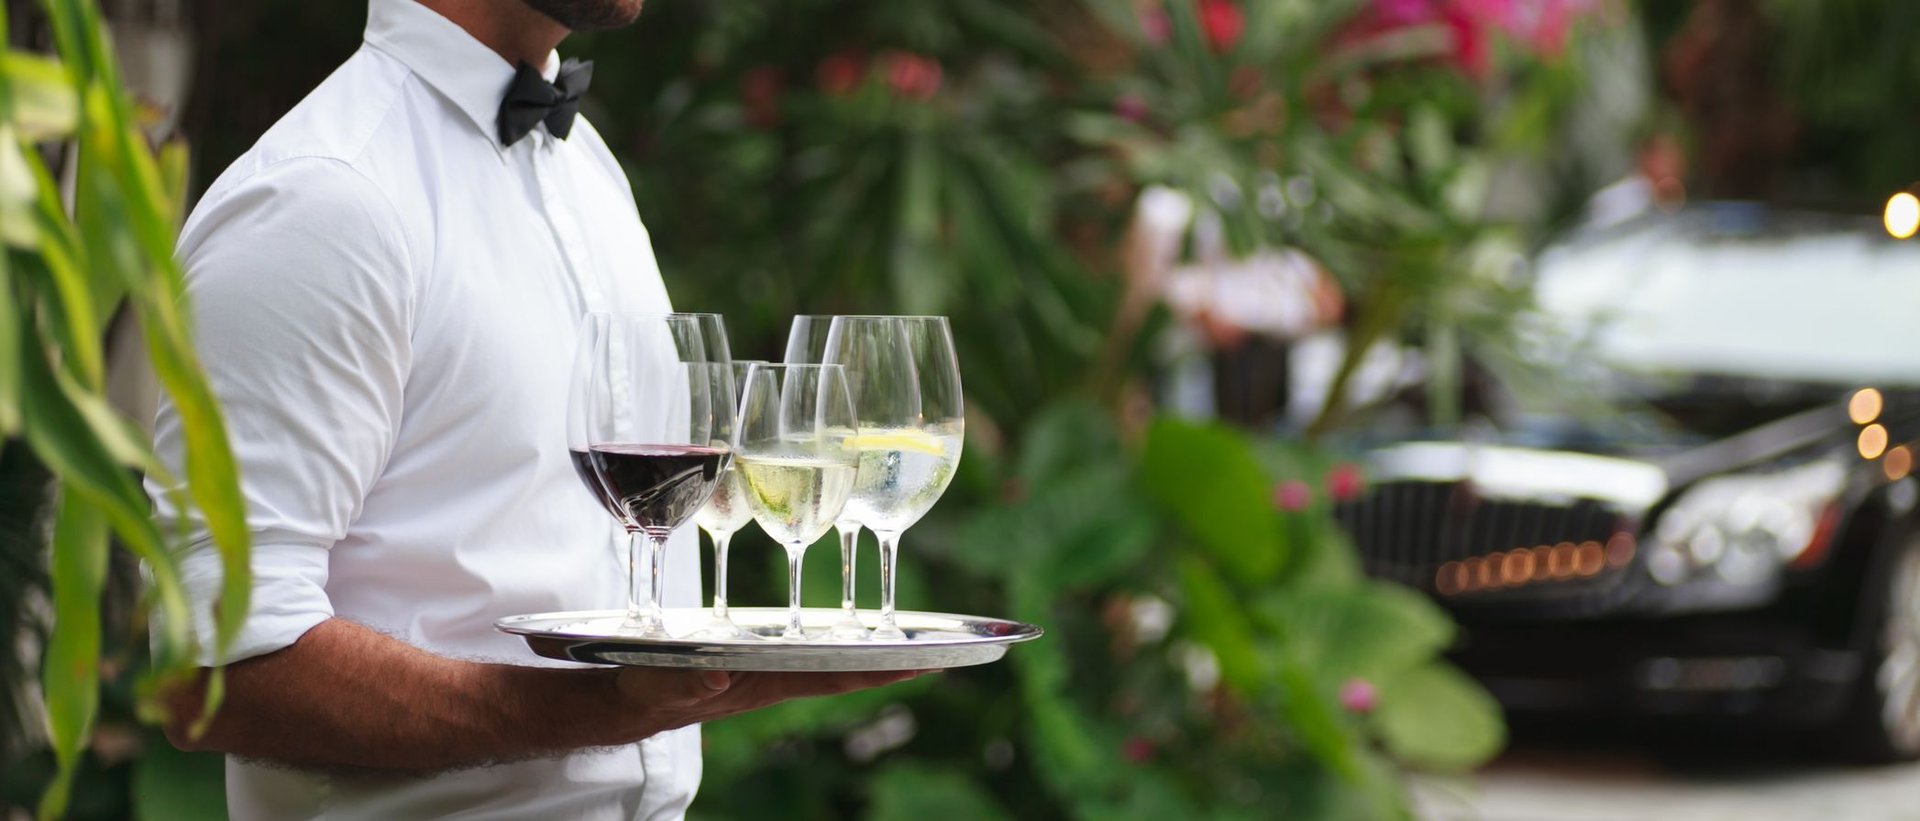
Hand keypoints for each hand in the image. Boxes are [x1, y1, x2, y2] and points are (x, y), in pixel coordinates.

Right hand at [610, 667, 926, 738]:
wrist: (626, 699)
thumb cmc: (643, 690)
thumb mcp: (657, 683)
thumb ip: (683, 680)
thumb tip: (716, 676)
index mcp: (761, 683)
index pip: (832, 676)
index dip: (877, 669)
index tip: (923, 663)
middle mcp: (775, 677)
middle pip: (846, 669)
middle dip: (893, 661)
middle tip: (945, 652)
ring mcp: (769, 669)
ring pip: (833, 661)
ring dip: (873, 653)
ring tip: (919, 643)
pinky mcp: (756, 659)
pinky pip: (810, 651)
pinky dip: (840, 642)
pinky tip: (860, 635)